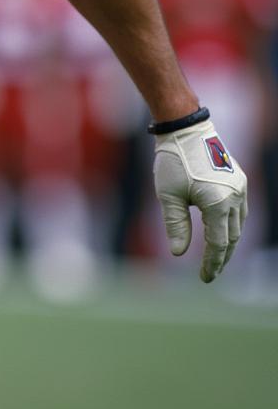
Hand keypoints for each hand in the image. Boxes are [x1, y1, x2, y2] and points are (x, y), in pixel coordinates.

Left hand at [153, 117, 247, 282]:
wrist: (186, 130)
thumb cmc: (173, 161)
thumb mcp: (168, 195)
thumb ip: (175, 224)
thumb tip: (179, 253)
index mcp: (219, 203)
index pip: (218, 243)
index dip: (212, 263)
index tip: (205, 278)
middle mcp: (235, 197)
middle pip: (232, 237)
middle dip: (222, 257)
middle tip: (210, 273)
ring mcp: (240, 188)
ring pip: (238, 224)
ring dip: (228, 242)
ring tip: (216, 257)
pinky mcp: (238, 180)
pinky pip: (239, 210)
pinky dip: (231, 225)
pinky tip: (221, 231)